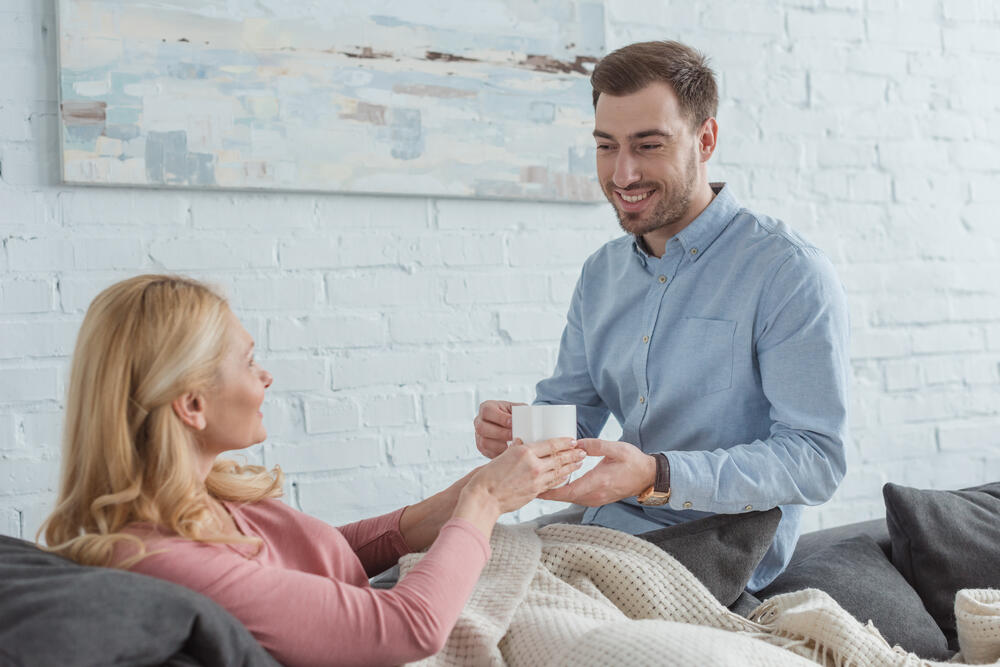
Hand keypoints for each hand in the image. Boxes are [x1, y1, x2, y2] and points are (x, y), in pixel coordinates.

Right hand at [460, 437, 584, 515]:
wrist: (484, 499)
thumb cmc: (487, 477)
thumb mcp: (501, 456)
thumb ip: (514, 450)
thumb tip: (521, 443)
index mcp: (524, 452)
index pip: (550, 444)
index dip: (564, 442)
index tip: (573, 440)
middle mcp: (533, 465)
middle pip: (559, 457)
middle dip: (573, 454)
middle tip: (582, 451)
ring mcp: (536, 480)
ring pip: (559, 471)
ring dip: (571, 466)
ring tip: (580, 462)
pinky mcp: (535, 492)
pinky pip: (553, 483)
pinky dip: (561, 479)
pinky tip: (567, 476)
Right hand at [473, 399, 526, 458]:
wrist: (510, 424)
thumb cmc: (513, 415)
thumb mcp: (517, 409)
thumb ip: (521, 412)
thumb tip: (527, 418)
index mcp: (487, 408)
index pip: (487, 411)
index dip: (499, 417)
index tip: (512, 423)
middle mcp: (479, 421)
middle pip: (482, 428)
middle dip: (500, 433)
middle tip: (513, 436)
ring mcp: (479, 435)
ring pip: (484, 442)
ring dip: (500, 445)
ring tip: (512, 445)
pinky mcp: (481, 447)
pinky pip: (487, 452)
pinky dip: (499, 453)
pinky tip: (509, 451)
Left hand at [538, 438, 656, 506]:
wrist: (648, 477)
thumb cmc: (634, 462)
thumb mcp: (616, 449)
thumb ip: (595, 445)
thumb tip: (577, 443)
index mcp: (598, 483)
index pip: (568, 491)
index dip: (550, 491)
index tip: (536, 487)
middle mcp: (595, 495)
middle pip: (565, 497)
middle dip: (548, 491)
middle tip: (532, 482)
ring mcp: (596, 499)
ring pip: (570, 498)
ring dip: (557, 491)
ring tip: (541, 481)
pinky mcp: (597, 499)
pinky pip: (577, 497)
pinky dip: (566, 492)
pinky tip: (559, 483)